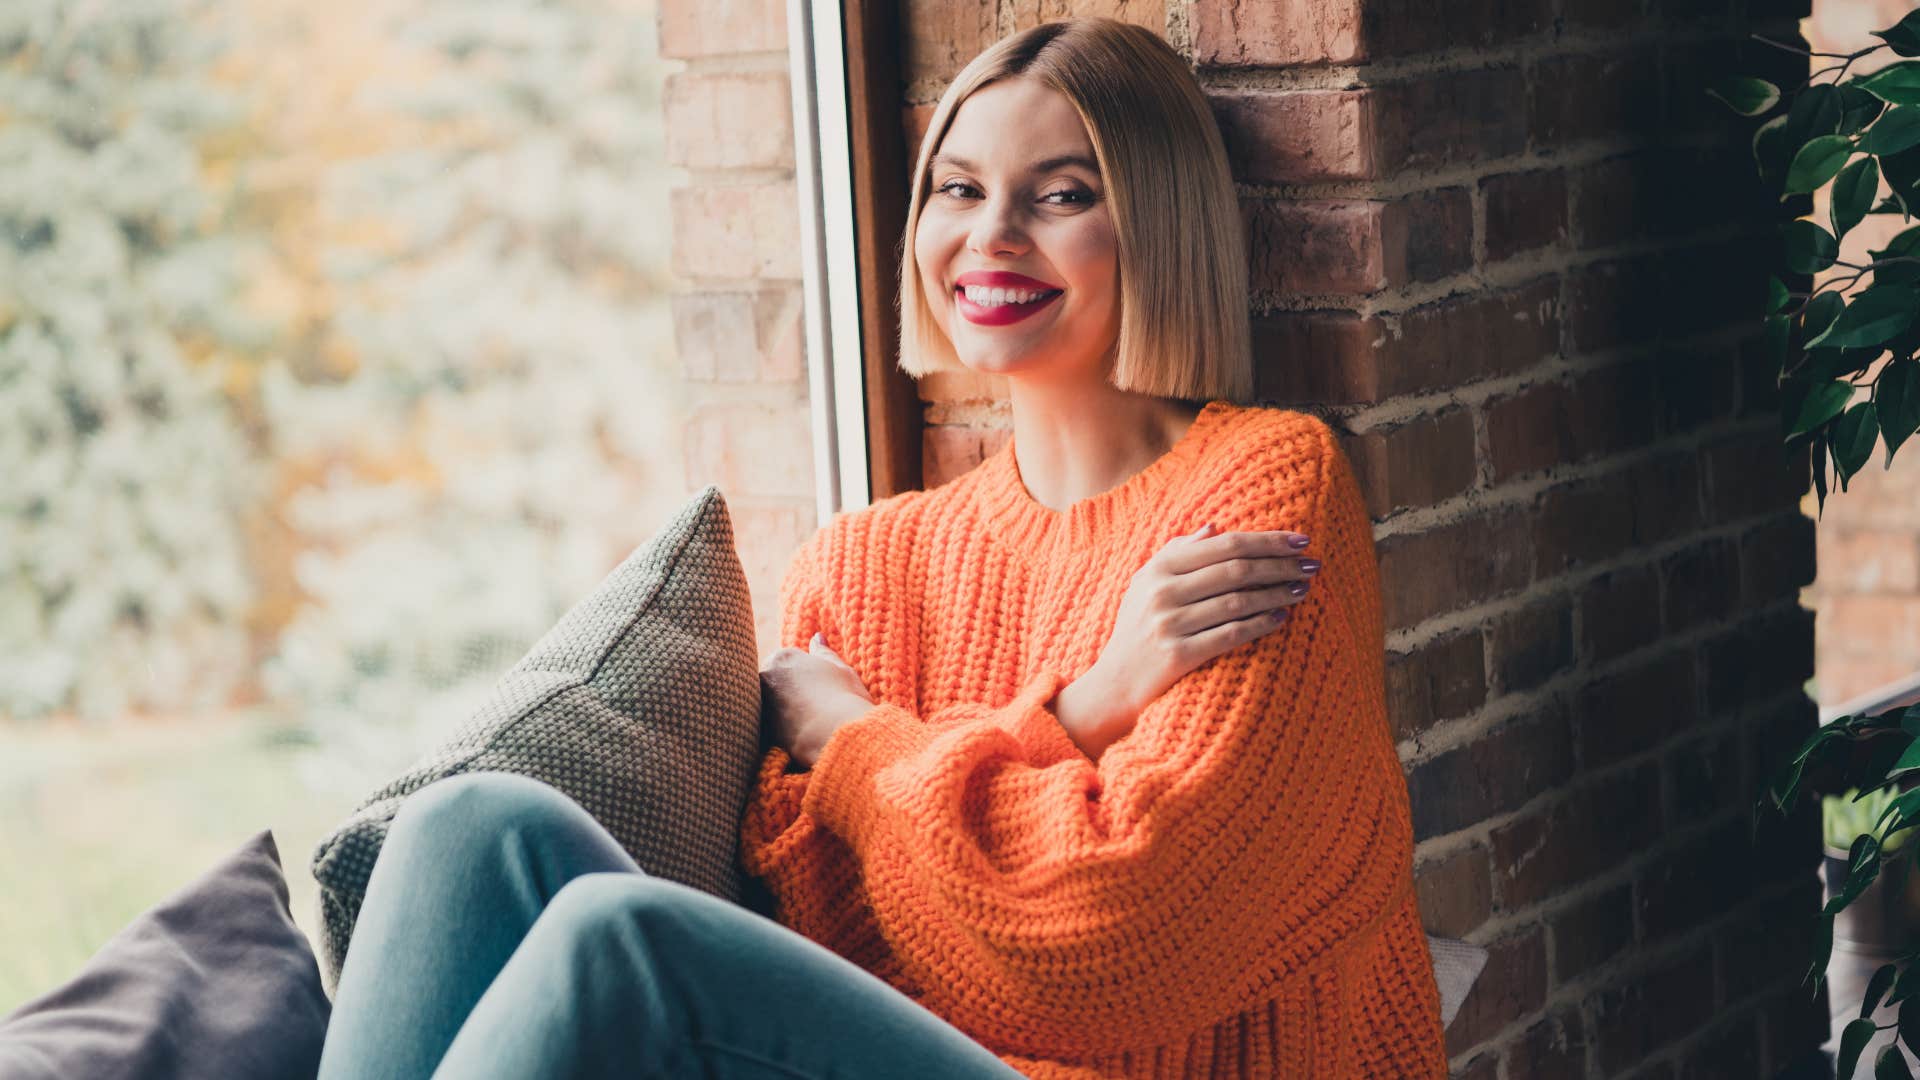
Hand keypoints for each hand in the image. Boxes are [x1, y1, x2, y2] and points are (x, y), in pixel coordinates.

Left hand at [760, 633, 876, 770]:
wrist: (835, 736)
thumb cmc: (844, 699)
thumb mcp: (841, 669)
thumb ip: (824, 652)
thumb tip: (817, 637)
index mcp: (783, 657)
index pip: (789, 661)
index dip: (806, 676)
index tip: (820, 689)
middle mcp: (765, 677)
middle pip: (774, 680)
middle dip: (788, 691)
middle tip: (813, 706)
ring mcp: (760, 704)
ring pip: (770, 704)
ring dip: (783, 710)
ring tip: (808, 722)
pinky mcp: (760, 730)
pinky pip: (768, 727)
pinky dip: (780, 730)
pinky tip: (800, 736)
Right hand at [1079, 523, 1318, 739]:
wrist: (1114, 684)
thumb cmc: (1137, 629)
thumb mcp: (1145, 585)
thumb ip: (1175, 553)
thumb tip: (1213, 527)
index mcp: (1158, 568)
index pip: (1224, 545)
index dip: (1267, 540)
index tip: (1300, 540)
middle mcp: (1162, 592)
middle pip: (1236, 569)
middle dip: (1280, 564)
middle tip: (1312, 564)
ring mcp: (1169, 624)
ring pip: (1238, 601)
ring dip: (1277, 593)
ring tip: (1303, 589)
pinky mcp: (1178, 656)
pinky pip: (1230, 634)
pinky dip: (1260, 624)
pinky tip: (1282, 618)